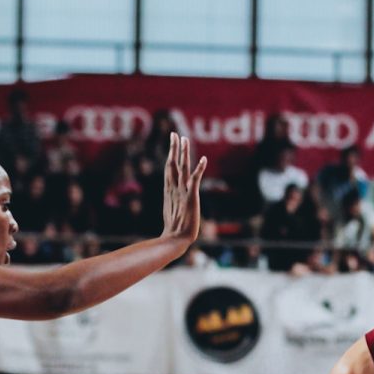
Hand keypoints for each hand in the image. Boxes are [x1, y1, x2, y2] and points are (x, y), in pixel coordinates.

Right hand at [160, 134, 206, 248]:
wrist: (175, 239)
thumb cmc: (174, 230)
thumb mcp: (171, 212)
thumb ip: (173, 203)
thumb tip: (173, 201)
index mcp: (169, 191)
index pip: (169, 168)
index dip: (171, 154)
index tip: (173, 142)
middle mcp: (174, 189)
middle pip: (173, 164)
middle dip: (174, 149)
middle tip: (175, 134)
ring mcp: (182, 192)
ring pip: (182, 168)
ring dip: (184, 153)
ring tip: (186, 139)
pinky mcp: (191, 198)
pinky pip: (195, 180)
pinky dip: (199, 169)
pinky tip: (204, 160)